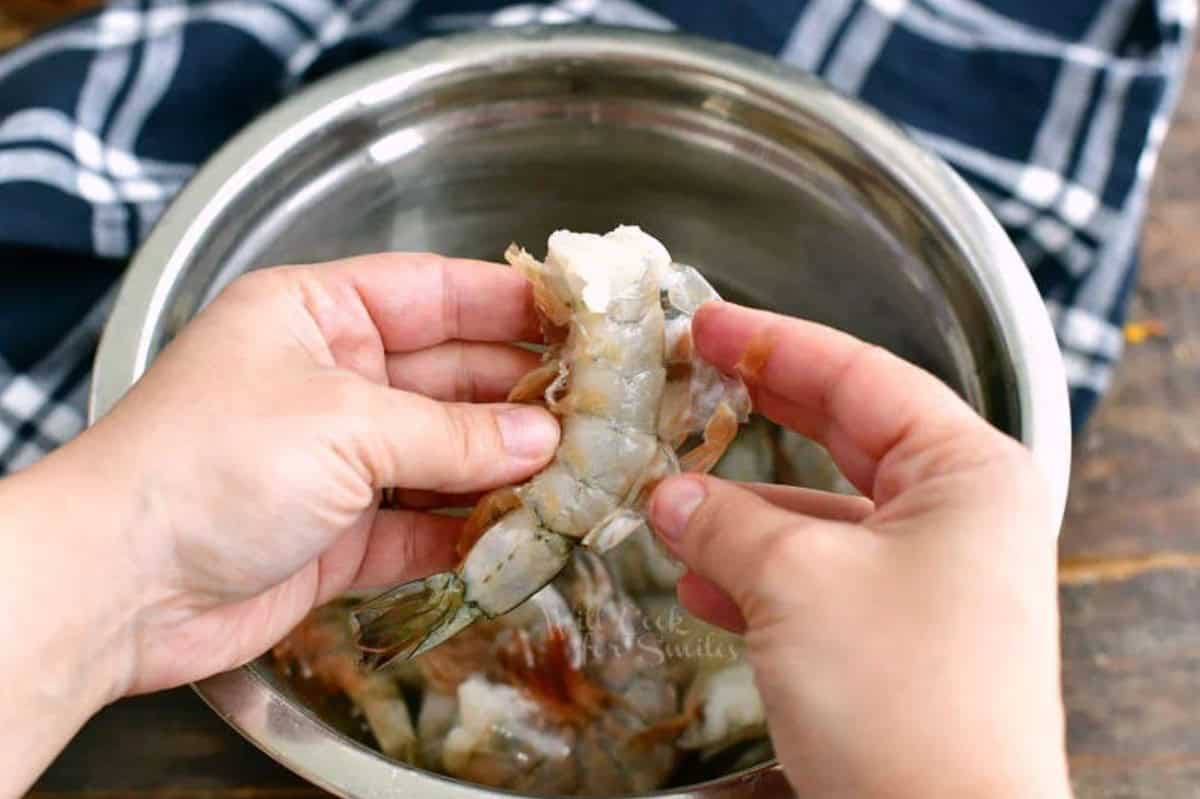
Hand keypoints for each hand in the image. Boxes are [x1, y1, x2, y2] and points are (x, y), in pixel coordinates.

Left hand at [79, 254, 560, 694]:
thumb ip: (451, 435)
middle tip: (600, 412)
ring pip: (444, 455)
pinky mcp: (341, 533)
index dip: (508, 303)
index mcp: (317, 316)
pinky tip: (523, 534)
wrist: (117, 586)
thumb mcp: (343, 426)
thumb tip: (543, 441)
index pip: (433, 292)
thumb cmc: (211, 464)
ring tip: (580, 476)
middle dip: (520, 397)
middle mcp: (332, 380)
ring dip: (504, 470)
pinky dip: (469, 532)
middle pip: (450, 377)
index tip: (582, 317)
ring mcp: (338, 459)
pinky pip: (423, 524)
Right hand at [649, 303, 1069, 797]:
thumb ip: (725, 523)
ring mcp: (932, 579)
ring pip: (821, 515)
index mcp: (967, 473)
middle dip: (760, 410)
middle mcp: (959, 516)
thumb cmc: (902, 697)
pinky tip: (701, 580)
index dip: (775, 343)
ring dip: (743, 512)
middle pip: (844, 434)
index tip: (707, 323)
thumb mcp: (796, 583)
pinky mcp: (900, 635)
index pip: (860, 375)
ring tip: (669, 498)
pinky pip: (819, 578)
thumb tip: (669, 495)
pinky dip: (758, 574)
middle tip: (692, 373)